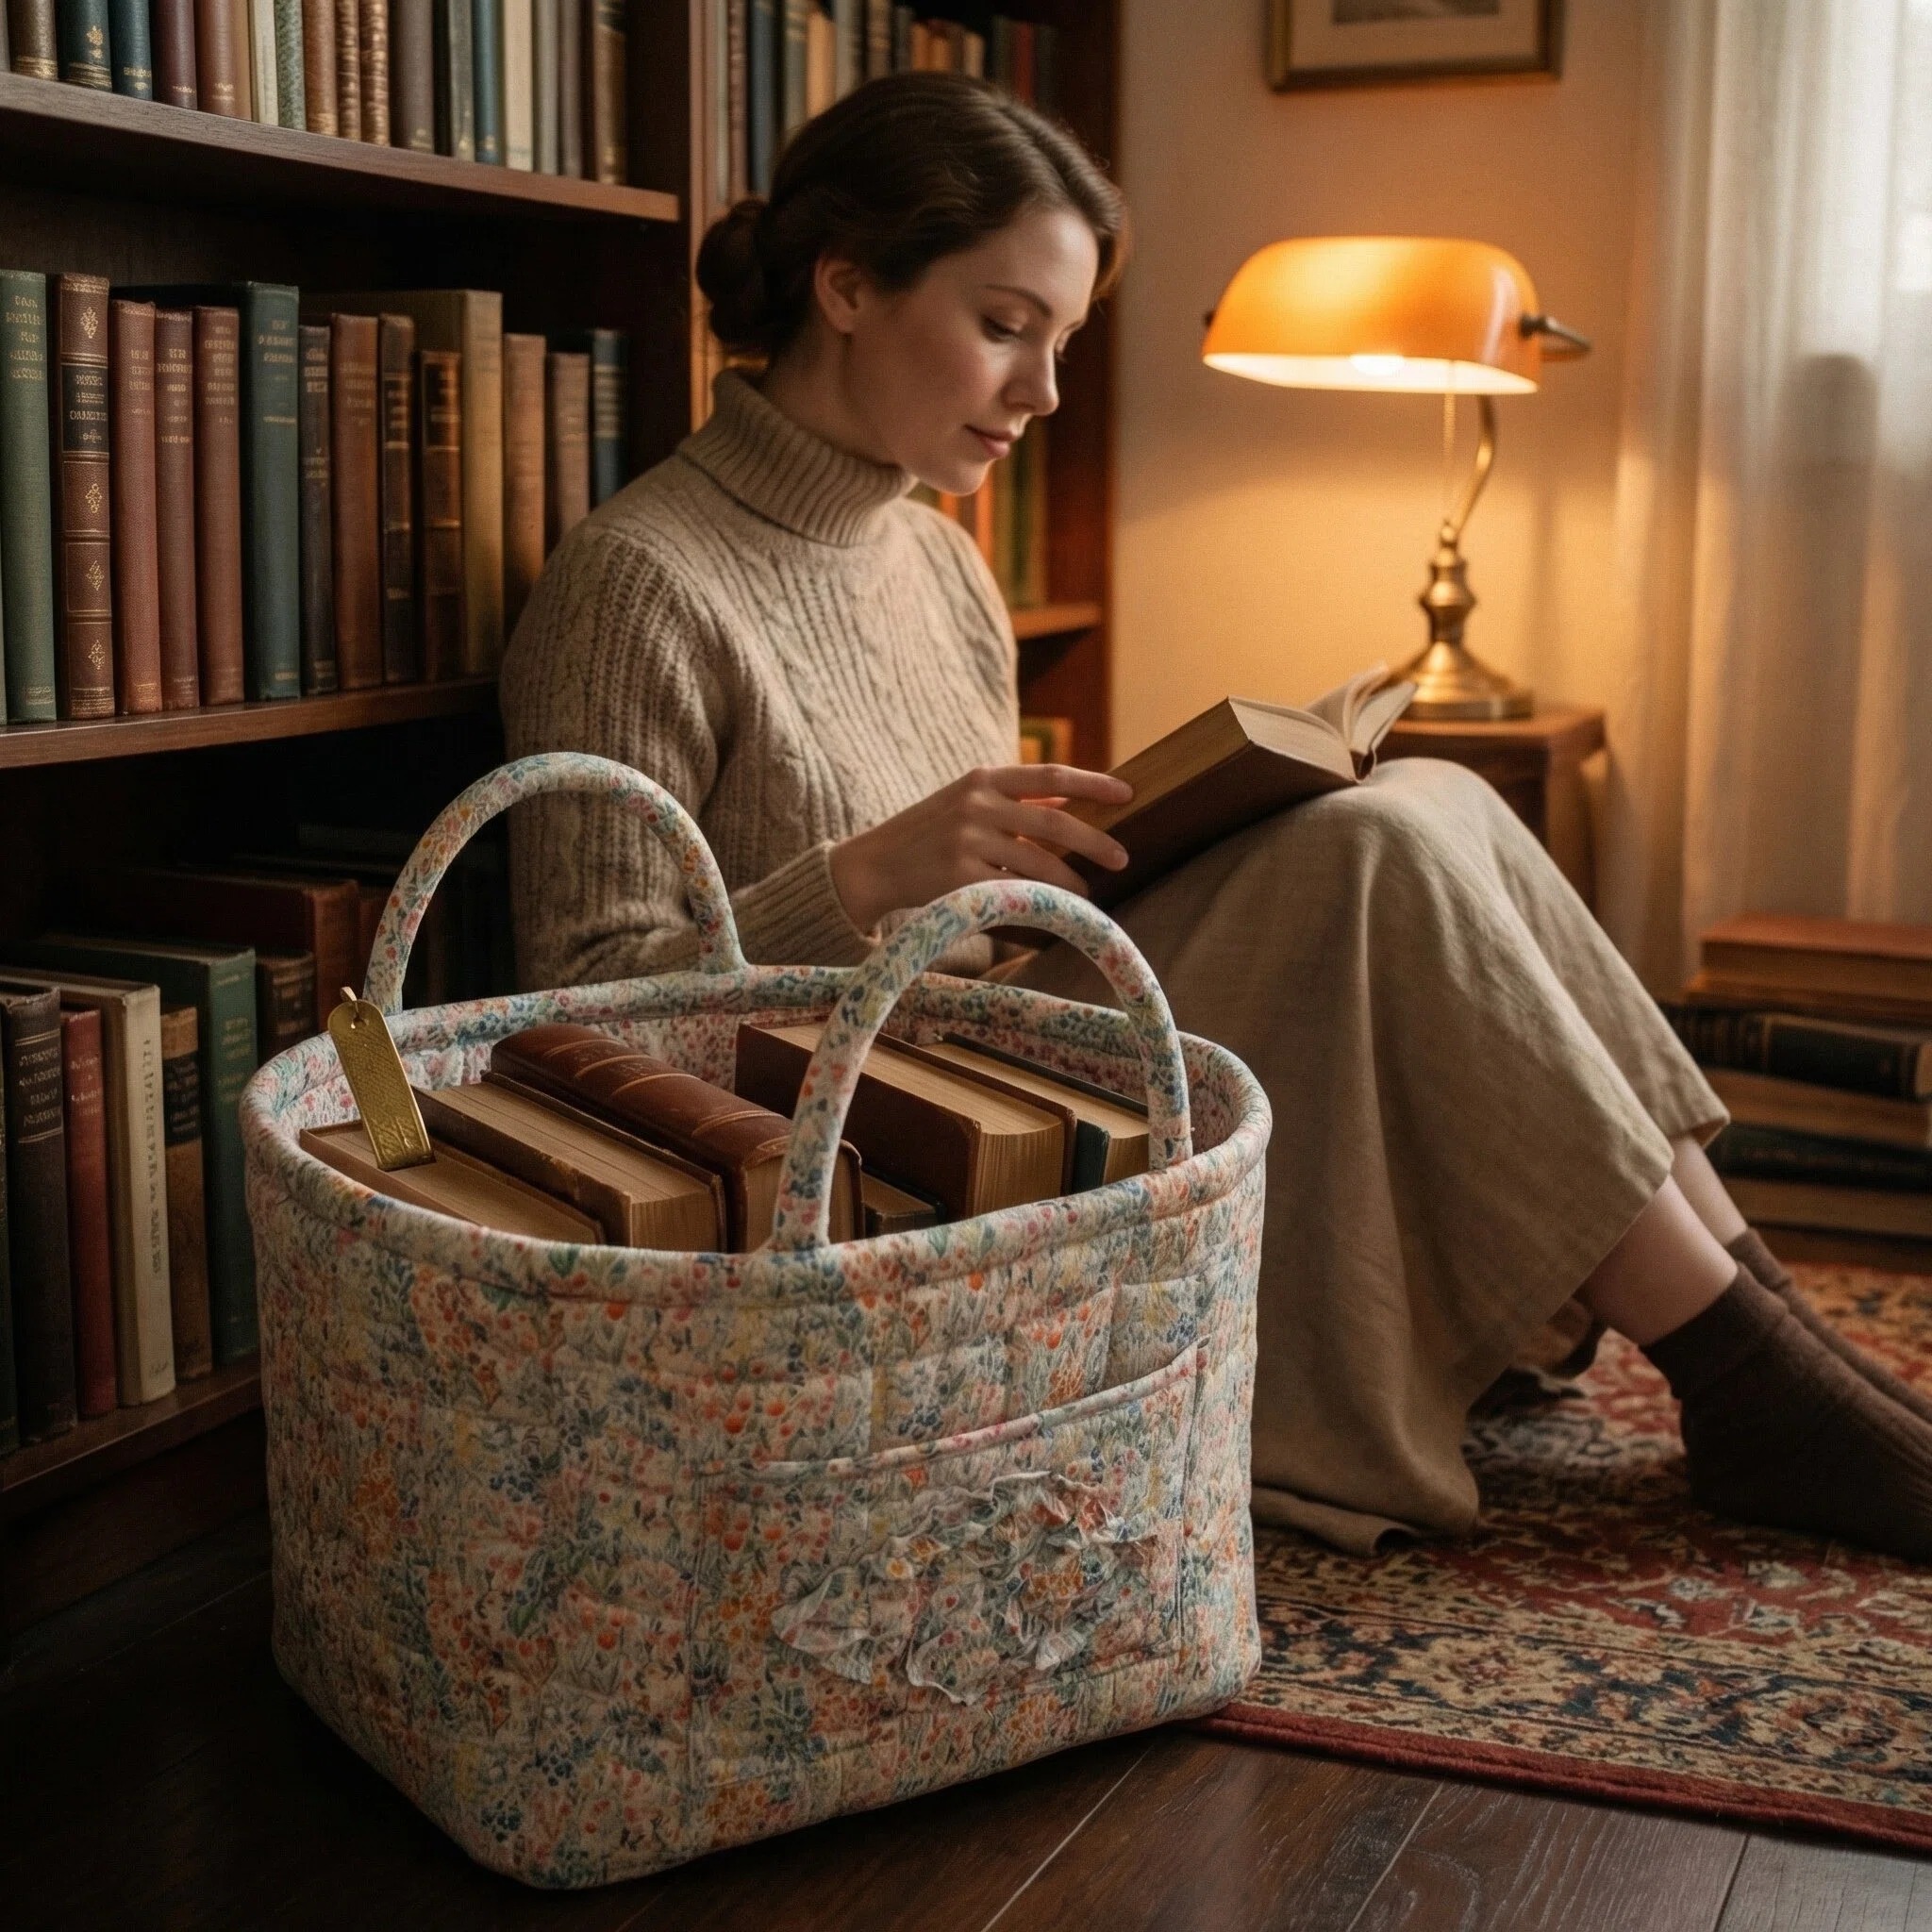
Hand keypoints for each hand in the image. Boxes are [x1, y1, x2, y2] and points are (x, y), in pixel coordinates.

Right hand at [829, 764, 1134, 933]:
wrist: (873, 864)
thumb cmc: (928, 833)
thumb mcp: (967, 802)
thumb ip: (1015, 800)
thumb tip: (1070, 802)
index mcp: (984, 779)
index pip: (1050, 775)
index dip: (1093, 783)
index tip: (1129, 793)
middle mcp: (976, 804)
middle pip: (1053, 824)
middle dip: (1095, 842)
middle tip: (1122, 857)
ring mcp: (966, 840)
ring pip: (1038, 864)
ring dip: (1069, 882)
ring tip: (1086, 893)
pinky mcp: (957, 877)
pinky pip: (1012, 892)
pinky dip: (1037, 902)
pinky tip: (1051, 909)